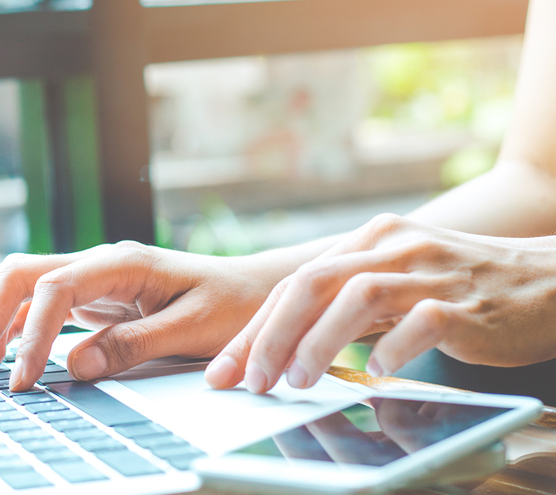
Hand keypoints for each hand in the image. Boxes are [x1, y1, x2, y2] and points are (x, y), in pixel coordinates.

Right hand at [0, 242, 277, 389]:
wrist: (257, 292)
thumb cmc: (233, 306)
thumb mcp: (192, 329)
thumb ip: (134, 344)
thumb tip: (75, 365)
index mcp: (123, 262)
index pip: (55, 288)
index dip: (32, 334)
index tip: (25, 380)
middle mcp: (100, 264)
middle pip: (21, 276)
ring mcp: (95, 279)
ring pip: (25, 290)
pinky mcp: (97, 298)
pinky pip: (43, 307)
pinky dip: (18, 331)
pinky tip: (6, 359)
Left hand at [205, 213, 555, 393]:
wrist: (543, 279)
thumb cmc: (457, 285)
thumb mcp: (393, 279)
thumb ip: (345, 300)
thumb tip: (283, 340)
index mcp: (368, 240)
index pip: (295, 282)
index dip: (256, 327)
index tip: (228, 367)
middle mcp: (392, 247)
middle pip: (312, 283)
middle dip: (271, 335)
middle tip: (251, 380)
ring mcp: (429, 272)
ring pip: (357, 295)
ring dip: (318, 342)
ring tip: (297, 381)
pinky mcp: (465, 303)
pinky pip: (421, 322)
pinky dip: (393, 348)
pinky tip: (378, 371)